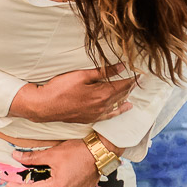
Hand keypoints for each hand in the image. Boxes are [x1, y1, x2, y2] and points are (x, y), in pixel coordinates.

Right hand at [9, 64, 134, 123]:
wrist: (45, 106)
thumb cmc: (60, 88)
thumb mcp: (81, 75)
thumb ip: (102, 72)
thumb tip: (121, 67)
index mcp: (102, 94)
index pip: (122, 85)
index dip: (132, 79)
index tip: (141, 74)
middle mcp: (103, 106)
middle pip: (121, 95)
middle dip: (130, 87)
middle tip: (139, 81)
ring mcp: (97, 114)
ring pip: (117, 105)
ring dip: (126, 97)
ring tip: (133, 92)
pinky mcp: (90, 118)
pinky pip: (110, 115)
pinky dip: (118, 110)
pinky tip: (123, 108)